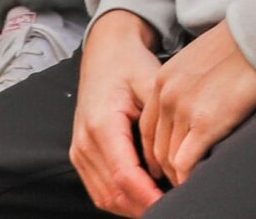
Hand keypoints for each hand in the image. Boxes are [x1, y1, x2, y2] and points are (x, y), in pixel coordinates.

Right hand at [69, 10, 166, 216]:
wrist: (106, 53)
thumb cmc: (130, 65)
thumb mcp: (151, 84)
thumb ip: (160, 125)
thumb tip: (175, 162)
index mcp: (101, 124)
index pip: (125, 176)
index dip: (150, 197)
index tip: (174, 204)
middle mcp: (85, 141)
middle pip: (114, 193)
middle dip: (145, 207)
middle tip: (176, 208)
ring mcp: (79, 150)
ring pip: (105, 198)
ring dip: (134, 208)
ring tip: (163, 206)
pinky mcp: (80, 155)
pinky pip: (99, 190)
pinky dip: (121, 200)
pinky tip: (144, 198)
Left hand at [138, 21, 255, 190]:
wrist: (253, 37)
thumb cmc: (234, 49)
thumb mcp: (195, 62)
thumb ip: (184, 87)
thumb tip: (191, 111)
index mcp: (162, 81)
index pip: (147, 128)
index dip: (154, 152)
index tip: (163, 165)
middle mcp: (166, 96)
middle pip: (156, 147)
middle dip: (165, 169)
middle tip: (178, 182)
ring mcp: (183, 110)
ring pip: (169, 158)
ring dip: (178, 176)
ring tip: (190, 185)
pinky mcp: (205, 122)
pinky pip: (186, 162)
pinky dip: (189, 177)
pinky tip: (198, 181)